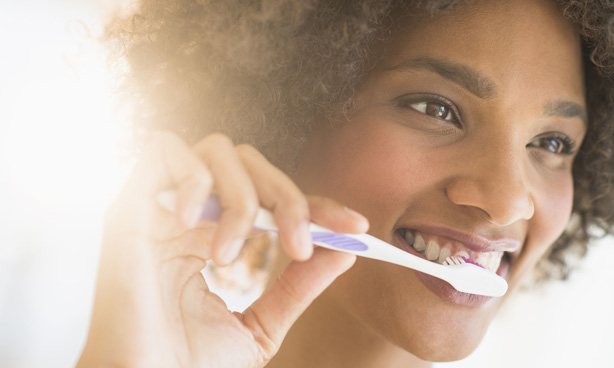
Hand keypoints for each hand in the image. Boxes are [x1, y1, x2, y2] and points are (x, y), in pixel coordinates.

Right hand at [77, 132, 367, 367]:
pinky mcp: (127, 205)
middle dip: (287, 198)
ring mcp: (158, 207)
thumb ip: (298, 285)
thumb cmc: (188, 365)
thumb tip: (344, 250)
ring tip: (231, 254)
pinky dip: (191, 178)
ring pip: (216, 150)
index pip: (272, 198)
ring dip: (241, 196)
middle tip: (300, 246)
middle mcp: (187, 215)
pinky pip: (162, 149)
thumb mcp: (261, 324)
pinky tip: (192, 225)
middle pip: (250, 163)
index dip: (316, 205)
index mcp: (212, 236)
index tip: (355, 227)